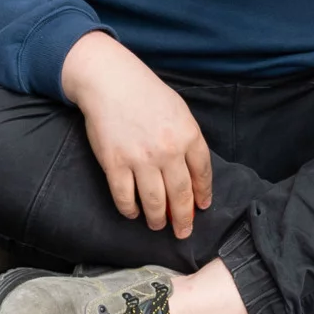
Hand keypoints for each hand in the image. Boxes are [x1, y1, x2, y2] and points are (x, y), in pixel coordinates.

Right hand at [61, 31, 211, 237]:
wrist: (110, 82)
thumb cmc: (146, 93)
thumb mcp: (179, 112)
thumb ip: (187, 140)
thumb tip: (192, 171)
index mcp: (188, 135)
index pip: (202, 174)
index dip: (202, 194)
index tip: (202, 207)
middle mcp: (168, 151)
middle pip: (180, 195)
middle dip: (183, 218)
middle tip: (183, 232)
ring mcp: (141, 159)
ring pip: (154, 202)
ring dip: (157, 218)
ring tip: (157, 225)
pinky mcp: (115, 164)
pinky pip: (124, 197)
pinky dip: (129, 209)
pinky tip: (133, 213)